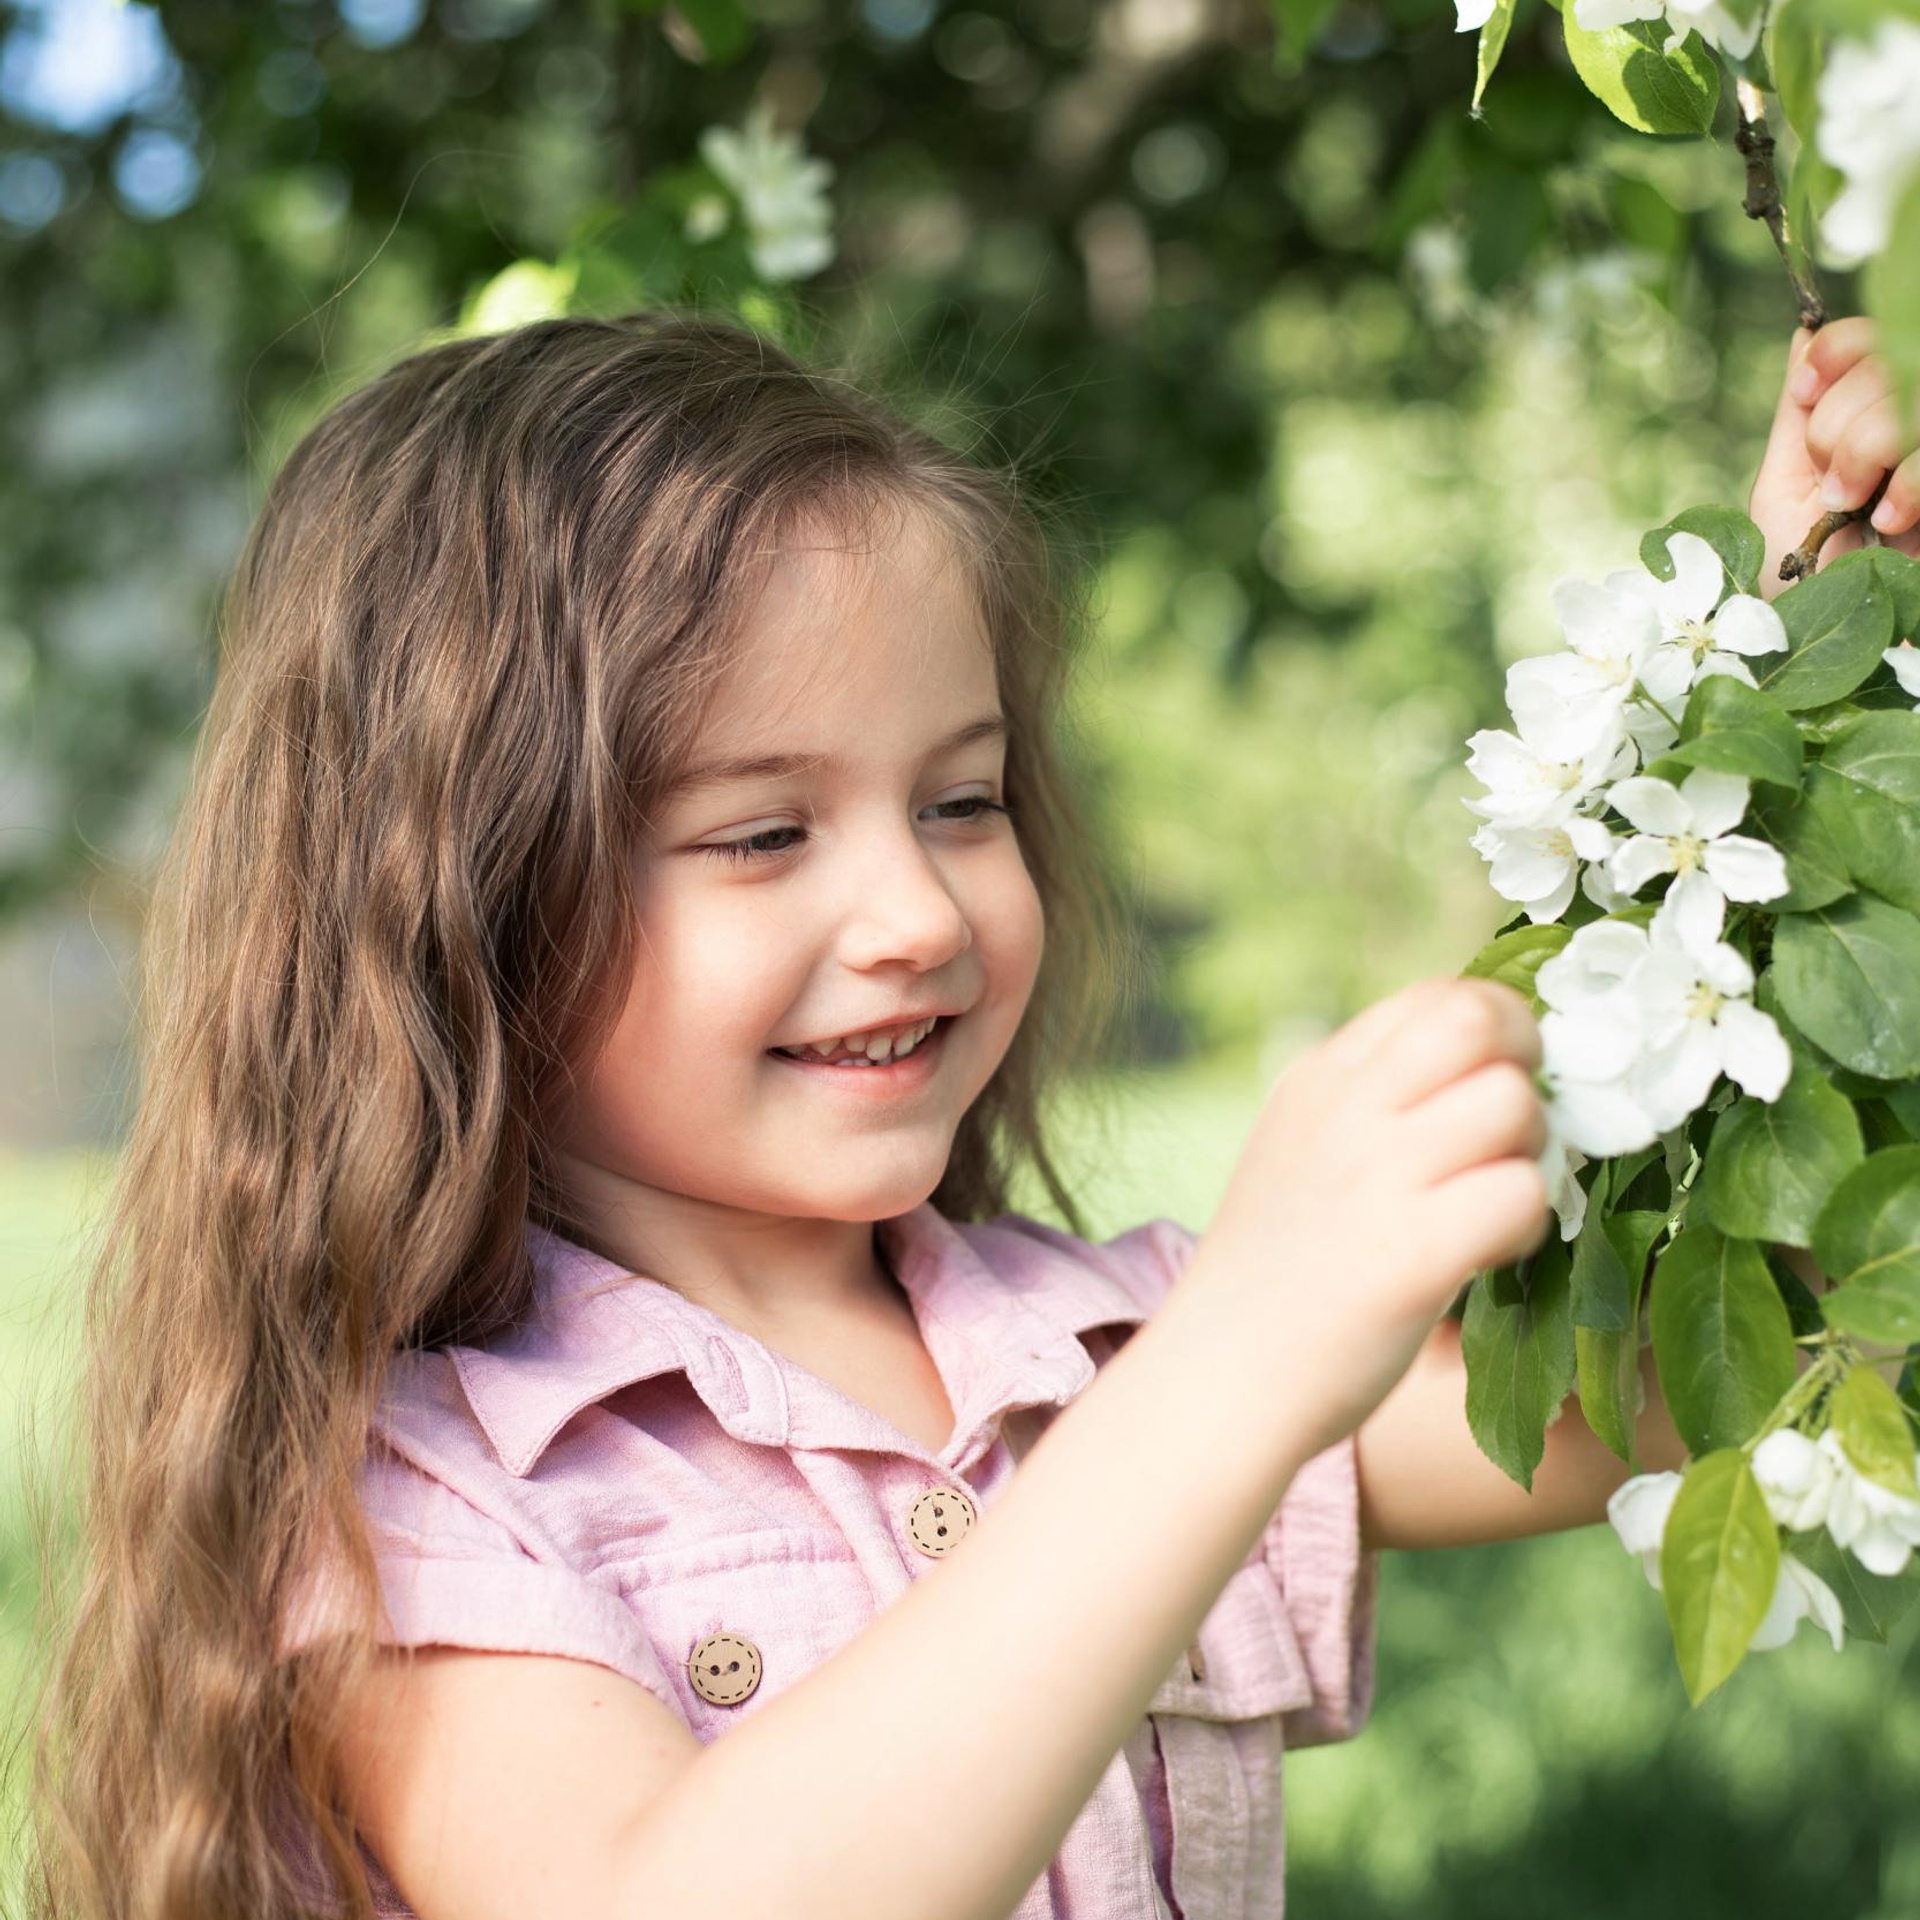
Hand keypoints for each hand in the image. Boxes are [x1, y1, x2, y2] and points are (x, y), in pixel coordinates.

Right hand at [1188, 977, 1551, 1459]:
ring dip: (1532, 1154)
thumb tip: (1491, 1065)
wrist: (1220, 1376)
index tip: (1493, 1088)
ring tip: (1492, 1203)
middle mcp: (1345, 1108)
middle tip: (1513, 1134)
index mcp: (1320, 1075)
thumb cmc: (1277, 1272)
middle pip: (1480, 1018)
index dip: (1496, 1031)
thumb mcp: (1301, 1146)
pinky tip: (1487, 1257)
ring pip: (1514, 1103)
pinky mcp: (1411, 1253)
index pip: (1440, 995)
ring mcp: (1376, 1176)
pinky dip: (1525, 1227)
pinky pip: (1519, 1195)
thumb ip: (1374, 1098)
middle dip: (1527, 1065)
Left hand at [1749, 318, 1919, 600]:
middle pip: (1892, 361)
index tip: (1807, 395)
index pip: (1873, 336)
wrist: (1835, 650)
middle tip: (1836, 490)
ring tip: (1856, 508)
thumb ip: (1800, 415)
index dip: (1838, 353)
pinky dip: (1913, 482)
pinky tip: (1894, 520)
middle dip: (1842, 425)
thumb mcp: (1785, 490)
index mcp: (1874, 412)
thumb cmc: (1803, 581)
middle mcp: (1913, 420)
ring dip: (1870, 450)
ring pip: (1910, 399)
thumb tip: (1805, 332)